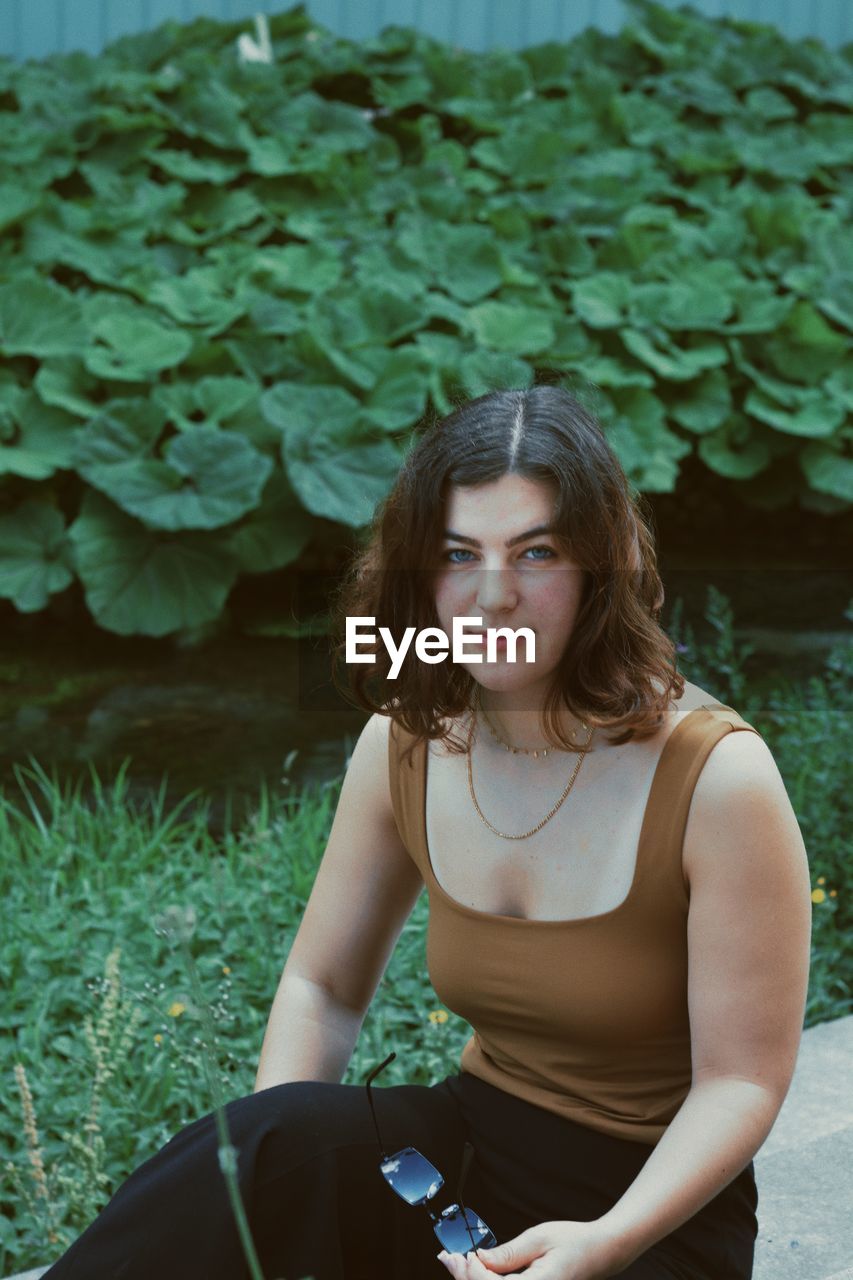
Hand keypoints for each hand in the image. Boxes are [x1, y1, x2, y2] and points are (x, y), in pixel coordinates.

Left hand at [436, 1219, 616, 1278]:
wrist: (601, 1252)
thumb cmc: (576, 1242)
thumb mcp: (539, 1238)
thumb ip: (508, 1254)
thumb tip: (479, 1260)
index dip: (472, 1274)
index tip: (460, 1256)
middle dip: (465, 1279)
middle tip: (448, 1259)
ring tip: (456, 1264)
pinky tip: (475, 1271)